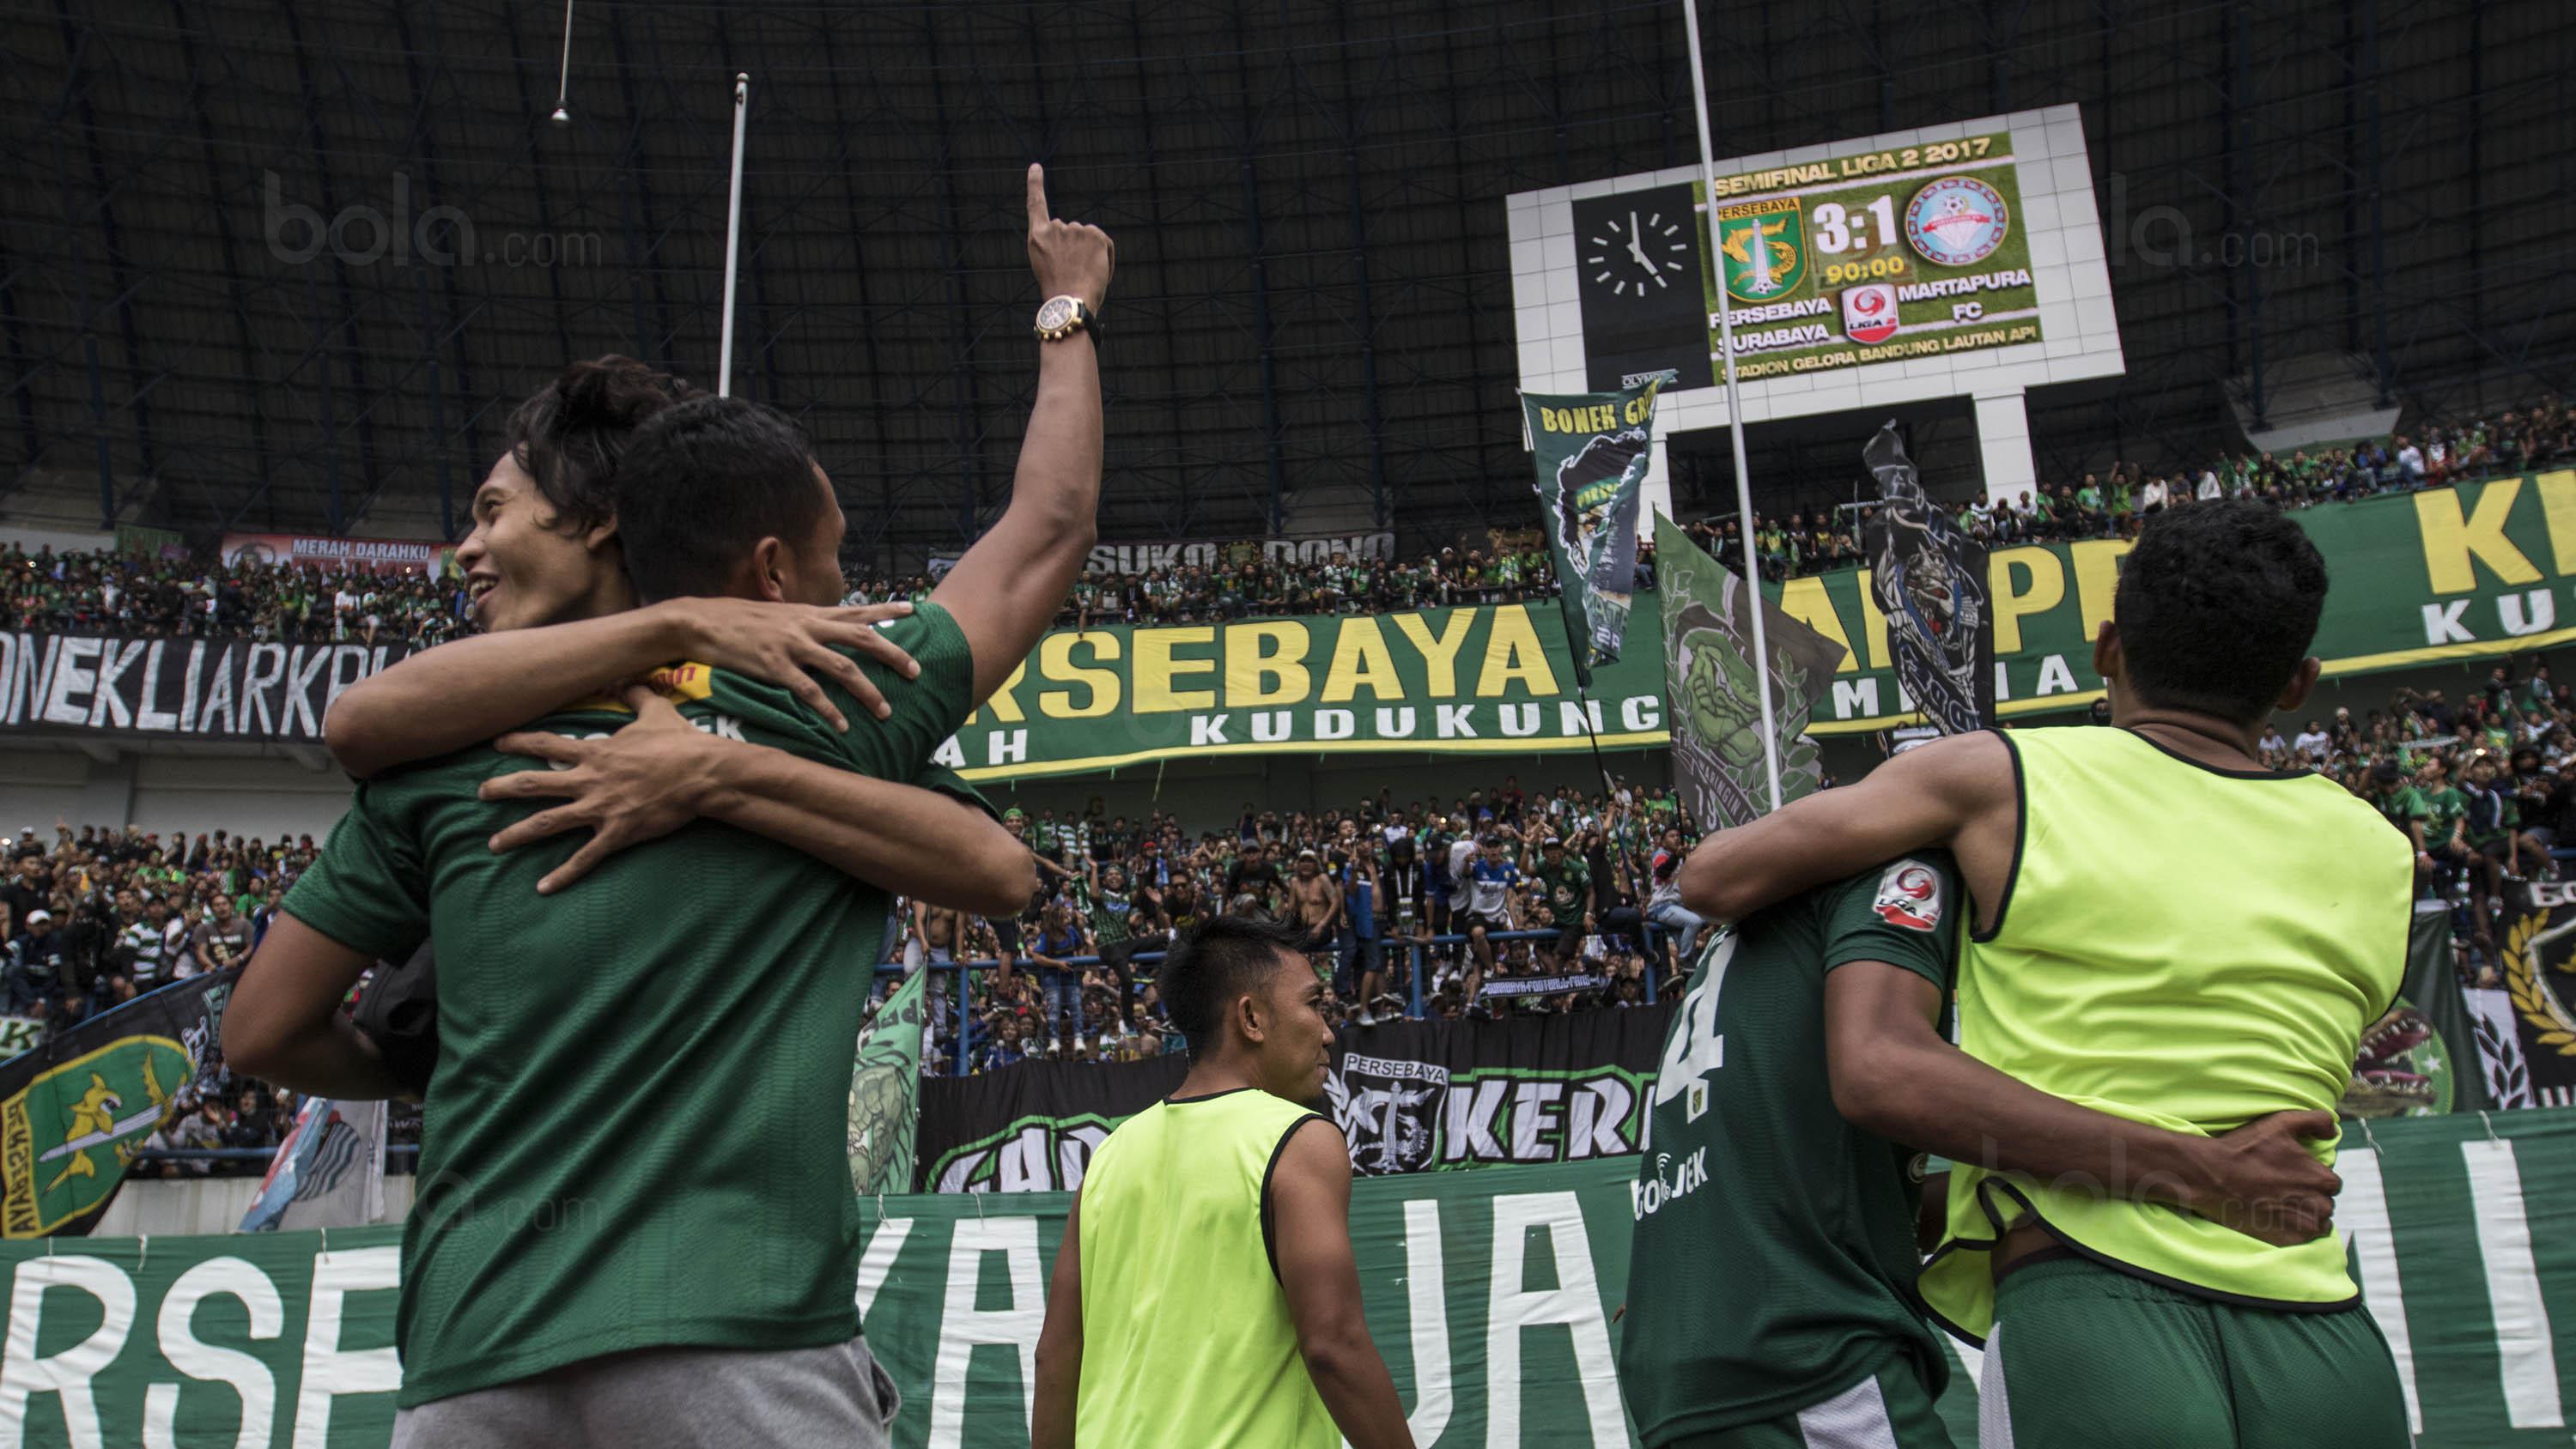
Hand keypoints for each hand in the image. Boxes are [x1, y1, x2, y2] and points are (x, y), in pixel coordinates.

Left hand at [476, 685, 728, 893]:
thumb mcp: (657, 710)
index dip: (518, 743)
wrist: (702, 773)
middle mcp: (588, 780)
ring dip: (516, 835)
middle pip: (533, 784)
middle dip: (501, 788)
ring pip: (546, 823)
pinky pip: (584, 857)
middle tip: (480, 793)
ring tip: (493, 845)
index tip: (496, 744)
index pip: (546, 744)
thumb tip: (627, 677)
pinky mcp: (617, 832)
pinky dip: (563, 874)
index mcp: (595, 752)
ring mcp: (600, 808)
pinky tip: (543, 887)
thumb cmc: (680, 743)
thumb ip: (637, 693)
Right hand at [668, 597, 919, 731]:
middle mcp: (807, 626)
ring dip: (867, 691)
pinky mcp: (774, 667)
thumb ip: (805, 623)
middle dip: (891, 654)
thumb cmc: (739, 620)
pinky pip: (809, 691)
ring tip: (886, 711)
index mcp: (809, 613)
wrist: (701, 621)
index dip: (886, 610)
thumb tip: (827, 631)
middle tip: (915, 671)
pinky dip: (829, 710)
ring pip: (842, 667)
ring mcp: (792, 646)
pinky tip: (842, 726)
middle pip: (861, 637)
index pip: (856, 610)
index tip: (915, 611)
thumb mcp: (778, 615)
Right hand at [1025, 164, 1114, 310]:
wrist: (1070, 302)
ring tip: (1084, 277)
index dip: (1035, 185)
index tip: (1036, 167)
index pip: (1036, 205)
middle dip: (1076, 249)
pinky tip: (1099, 273)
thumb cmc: (1060, 293)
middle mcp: (1055, 228)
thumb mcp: (1049, 266)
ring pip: (1088, 239)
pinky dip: (1106, 259)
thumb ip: (1059, 247)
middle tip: (1074, 274)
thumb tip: (1081, 238)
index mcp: (1037, 237)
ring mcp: (1075, 229)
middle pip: (1071, 232)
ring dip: (1091, 255)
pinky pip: (1105, 245)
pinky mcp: (1094, 234)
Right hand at [2184, 1110, 2340, 1246]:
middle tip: (2281, 1189)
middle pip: (2324, 1203)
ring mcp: (2305, 1227)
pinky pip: (2304, 1238)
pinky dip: (2294, 1230)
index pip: (2330, 1182)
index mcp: (2323, 1179)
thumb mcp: (2281, 1123)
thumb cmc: (2247, 1149)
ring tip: (2279, 1204)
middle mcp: (2321, 1206)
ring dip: (2304, 1214)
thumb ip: (2316, 1120)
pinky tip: (2275, 1217)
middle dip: (2309, 1197)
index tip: (2291, 1174)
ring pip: (2317, 1222)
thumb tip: (2333, 1131)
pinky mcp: (2289, 1242)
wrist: (2212, 1177)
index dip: (2311, 1176)